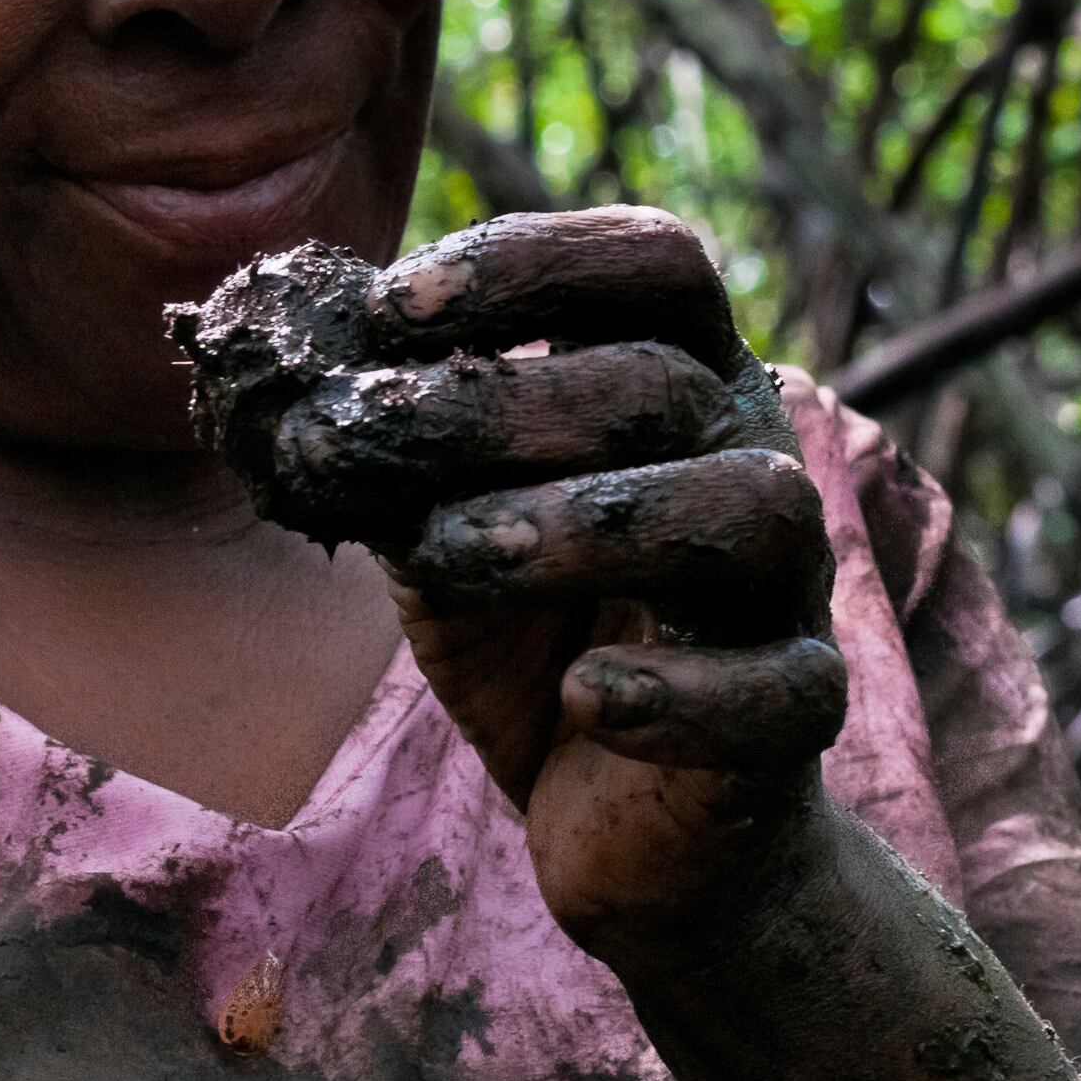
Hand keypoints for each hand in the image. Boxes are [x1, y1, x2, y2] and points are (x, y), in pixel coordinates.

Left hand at [176, 208, 843, 956]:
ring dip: (591, 522)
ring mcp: (789, 589)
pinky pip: (782, 691)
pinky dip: (677, 694)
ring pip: (751, 510)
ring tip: (453, 550)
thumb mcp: (438, 530)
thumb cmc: (532, 639)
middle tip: (358, 435)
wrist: (623, 821)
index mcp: (680, 381)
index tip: (391, 304)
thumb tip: (285, 381)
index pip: (655, 261)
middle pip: (664, 383)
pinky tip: (582, 698)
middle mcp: (754, 459)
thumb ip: (391, 457)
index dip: (532, 259)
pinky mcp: (795, 714)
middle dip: (497, 401)